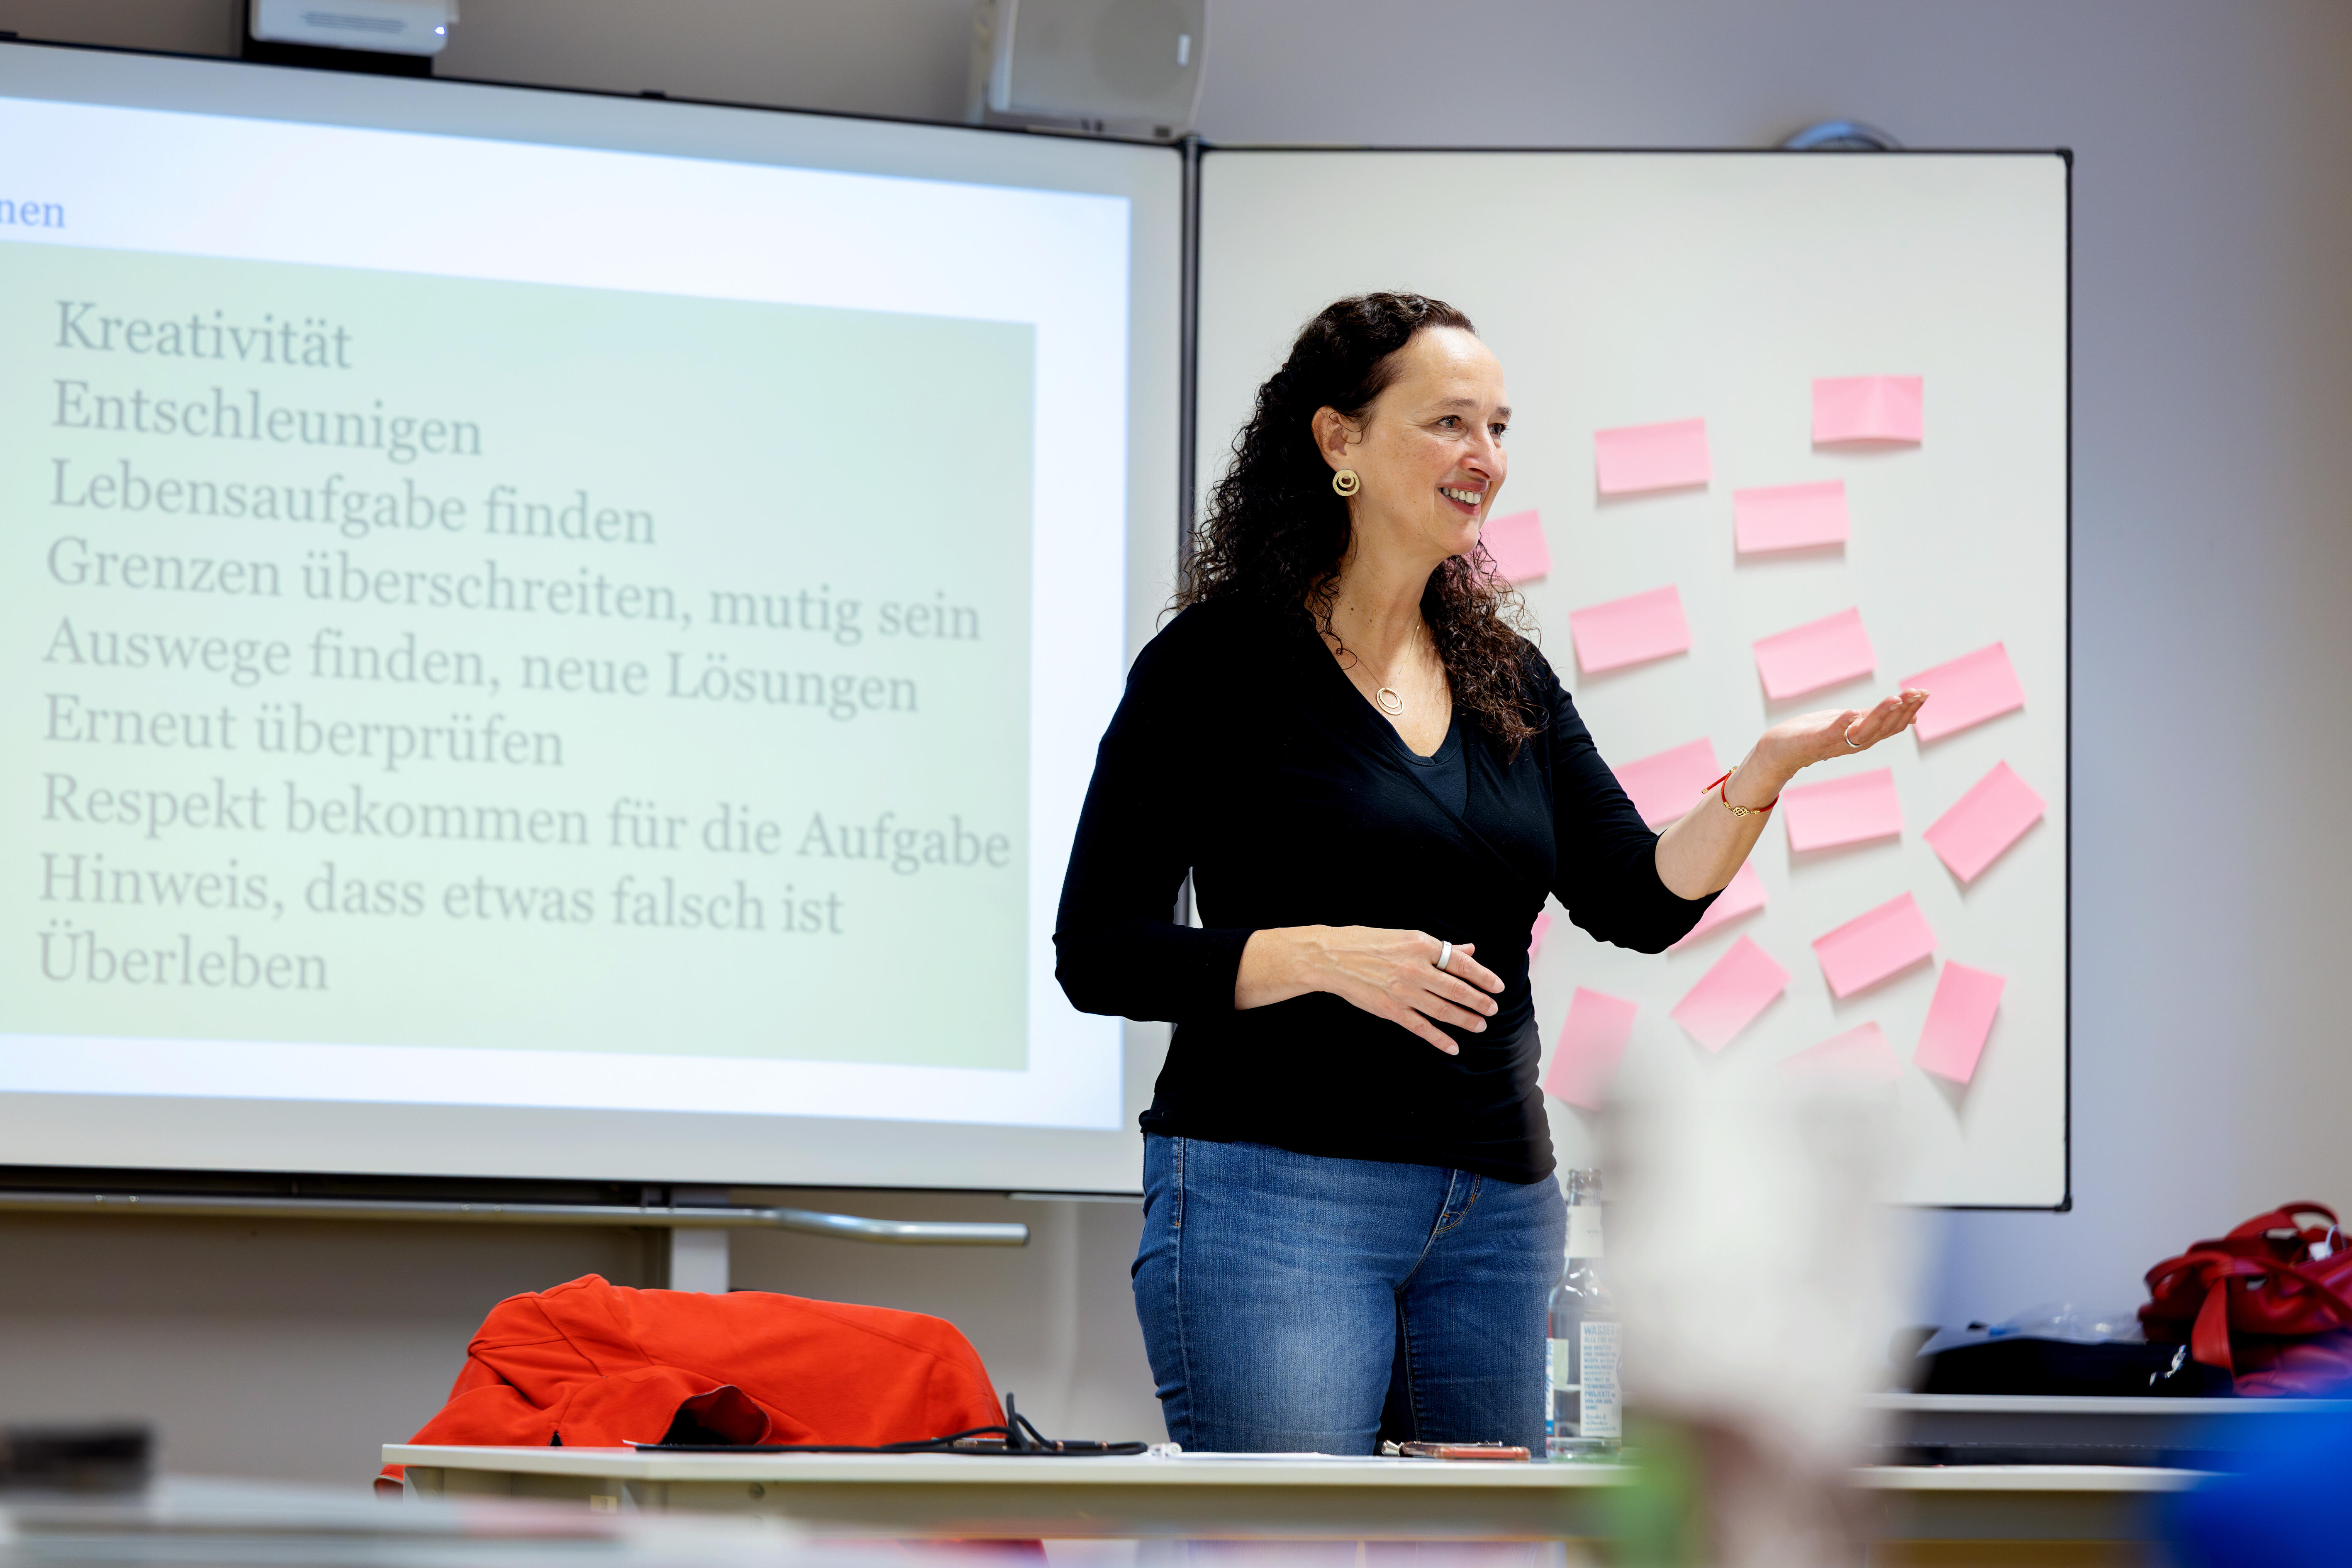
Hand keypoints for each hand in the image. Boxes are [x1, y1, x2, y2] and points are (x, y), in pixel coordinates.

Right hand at [1237, 926, 1502, 1054]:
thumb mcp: (1406, 937)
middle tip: (1493, 1009)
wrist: (1332, 957)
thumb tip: (1469, 951)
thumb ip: (1439, 947)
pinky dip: (1439, 1038)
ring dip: (1465, 1019)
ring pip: (1443, 1010)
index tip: (1498, 986)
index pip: (1461, 963)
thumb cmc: (1368, 942)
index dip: (1483, 976)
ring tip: (1480, 1025)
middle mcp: (1415, 968)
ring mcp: (1403, 991)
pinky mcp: (1391, 1010)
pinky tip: (1453, 1046)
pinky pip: (1421, 1027)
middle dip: (1479, 1001)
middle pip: (1456, 988)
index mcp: (1421, 945)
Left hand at [1751, 689, 1928, 782]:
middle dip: (1903, 710)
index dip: (1910, 710)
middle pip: (1885, 728)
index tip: (1924, 693)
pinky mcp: (1815, 741)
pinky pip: (1831, 734)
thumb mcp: (1852, 723)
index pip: (1893, 725)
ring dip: (1881, 714)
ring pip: (1865, 731)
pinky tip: (1851, 712)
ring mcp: (1835, 743)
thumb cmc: (1814, 733)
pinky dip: (1841, 724)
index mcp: (1863, 736)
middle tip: (1918, 693)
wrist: (1779, 750)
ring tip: (1896, 698)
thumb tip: (1911, 716)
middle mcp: (1853, 743)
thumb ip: (1877, 718)